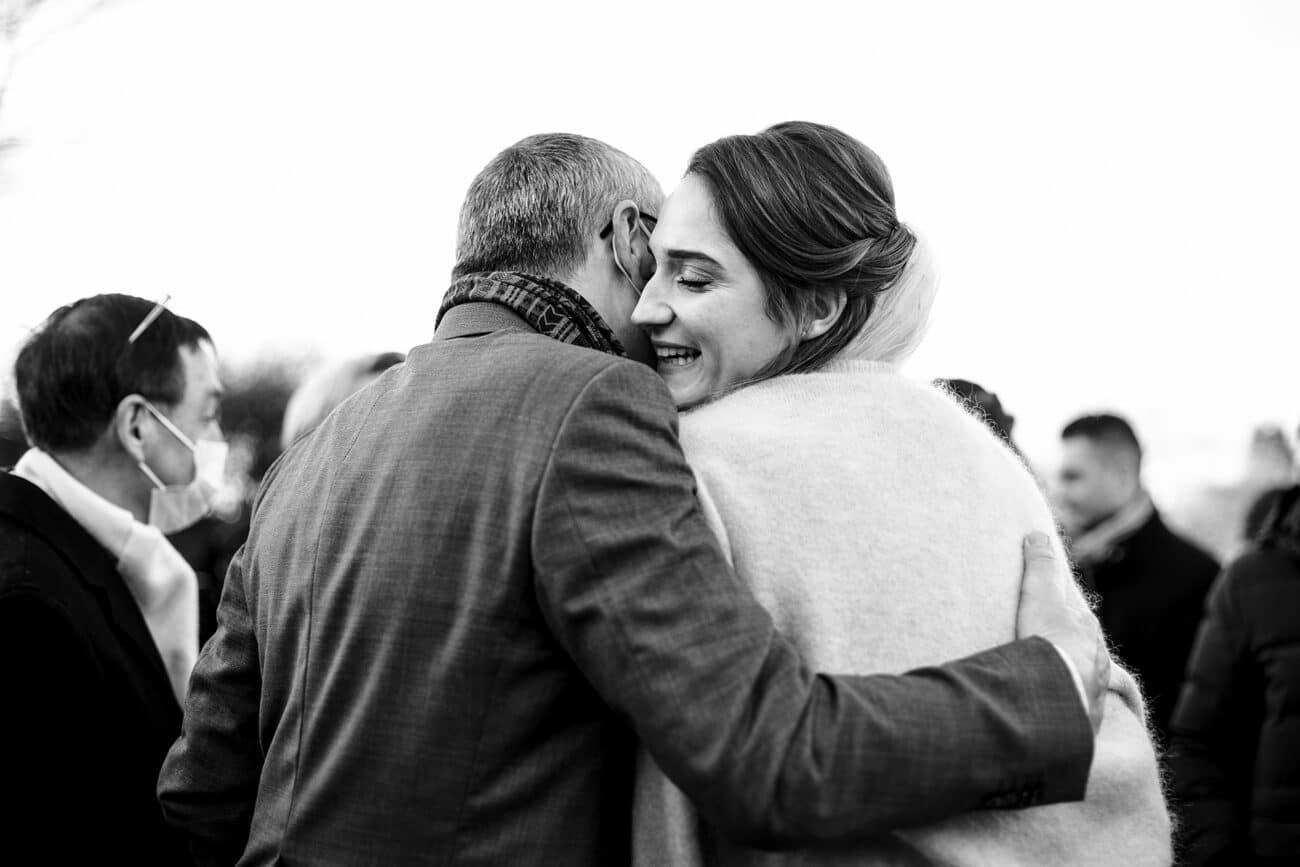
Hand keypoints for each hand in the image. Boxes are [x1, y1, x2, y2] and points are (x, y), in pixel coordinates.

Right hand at [1016, 531, 1108, 734]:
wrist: (1058, 687)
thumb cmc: (1049, 637)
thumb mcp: (1039, 592)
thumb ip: (1039, 564)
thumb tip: (1037, 535)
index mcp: (1087, 630)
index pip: (1080, 617)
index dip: (1068, 613)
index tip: (1059, 613)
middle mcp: (1097, 659)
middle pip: (1088, 650)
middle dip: (1077, 649)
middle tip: (1057, 650)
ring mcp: (1092, 689)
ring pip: (1087, 679)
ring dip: (1075, 679)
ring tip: (1056, 683)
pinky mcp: (1083, 718)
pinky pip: (1078, 709)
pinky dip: (1070, 707)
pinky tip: (1060, 713)